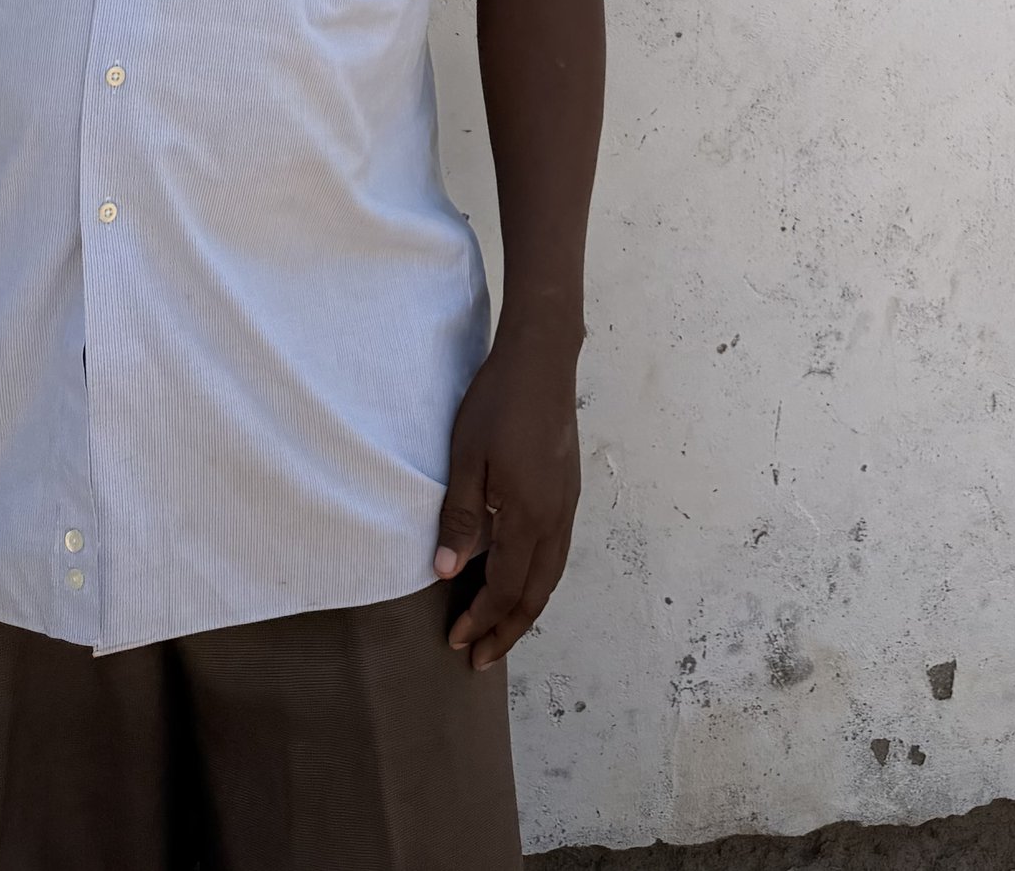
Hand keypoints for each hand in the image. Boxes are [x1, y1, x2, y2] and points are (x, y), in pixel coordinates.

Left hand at [433, 326, 581, 667]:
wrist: (541, 358)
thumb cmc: (498, 404)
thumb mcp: (466, 459)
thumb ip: (460, 519)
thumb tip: (446, 573)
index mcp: (530, 516)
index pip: (506, 588)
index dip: (481, 619)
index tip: (456, 642)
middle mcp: (556, 518)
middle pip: (536, 593)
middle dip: (507, 630)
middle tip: (479, 657)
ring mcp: (567, 503)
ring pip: (551, 575)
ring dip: (525, 608)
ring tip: (498, 628)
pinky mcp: (568, 488)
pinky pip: (556, 552)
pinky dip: (537, 580)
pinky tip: (519, 576)